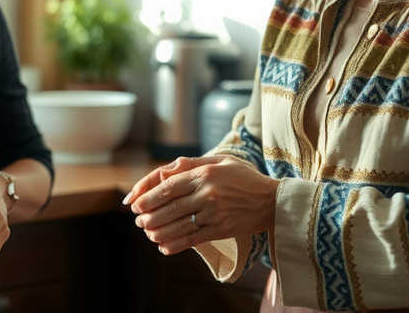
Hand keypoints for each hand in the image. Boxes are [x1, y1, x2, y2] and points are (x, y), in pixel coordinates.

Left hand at [123, 155, 277, 254]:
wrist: (273, 201)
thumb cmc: (244, 178)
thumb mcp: (221, 161)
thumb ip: (193, 164)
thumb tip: (165, 171)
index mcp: (205, 174)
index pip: (169, 187)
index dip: (149, 197)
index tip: (135, 204)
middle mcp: (208, 193)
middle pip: (170, 207)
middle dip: (150, 216)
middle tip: (139, 221)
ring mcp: (214, 212)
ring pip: (179, 225)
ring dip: (159, 231)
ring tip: (149, 234)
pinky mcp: (221, 229)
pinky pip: (193, 238)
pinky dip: (176, 244)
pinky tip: (164, 247)